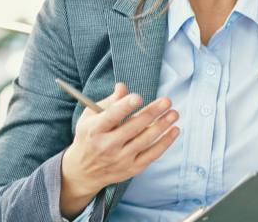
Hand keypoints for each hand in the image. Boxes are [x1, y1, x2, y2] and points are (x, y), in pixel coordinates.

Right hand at [59, 83, 179, 218]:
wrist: (84, 171)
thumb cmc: (89, 137)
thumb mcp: (90, 117)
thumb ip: (109, 102)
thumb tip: (122, 87)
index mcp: (95, 129)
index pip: (111, 116)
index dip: (125, 106)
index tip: (138, 97)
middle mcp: (107, 145)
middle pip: (133, 127)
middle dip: (152, 113)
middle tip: (167, 101)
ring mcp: (120, 158)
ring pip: (145, 140)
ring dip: (162, 126)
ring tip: (174, 113)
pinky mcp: (131, 168)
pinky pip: (151, 155)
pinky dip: (165, 143)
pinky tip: (174, 131)